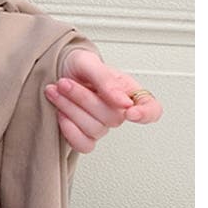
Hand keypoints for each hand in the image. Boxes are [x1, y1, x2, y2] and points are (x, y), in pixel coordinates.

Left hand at [44, 48, 162, 153]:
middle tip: (64, 83)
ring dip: (69, 109)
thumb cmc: (77, 66)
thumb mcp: (88, 62)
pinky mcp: (84, 136)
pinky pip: (83, 145)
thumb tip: (123, 101)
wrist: (56, 72)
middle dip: (83, 98)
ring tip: (56, 90)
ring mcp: (101, 125)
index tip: (130, 112)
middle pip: (113, 118)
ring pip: (95, 130)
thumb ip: (106, 79)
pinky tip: (60, 113)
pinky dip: (69, 130)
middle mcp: (118, 111)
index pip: (151, 109)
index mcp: (127, 91)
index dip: (146, 114)